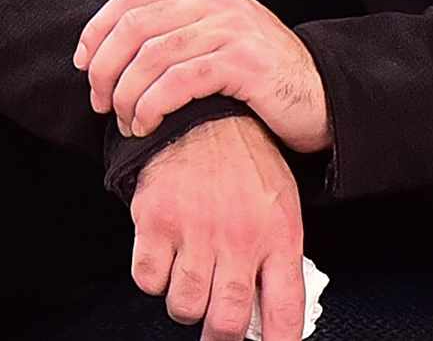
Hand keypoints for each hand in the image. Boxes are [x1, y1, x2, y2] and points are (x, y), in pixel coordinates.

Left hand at [77, 0, 328, 152]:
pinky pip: (178, 81)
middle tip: (99, 102)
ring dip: (126, 93)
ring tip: (126, 120)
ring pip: (151, 55)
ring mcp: (230, 28)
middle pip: (134, 25)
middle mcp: (215, 0)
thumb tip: (110, 53)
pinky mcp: (242, 62)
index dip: (98, 28)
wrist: (322, 97)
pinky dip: (152, 104)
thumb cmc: (261, 78)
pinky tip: (146, 124)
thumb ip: (176, 33)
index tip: (83, 63)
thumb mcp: (216, 39)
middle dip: (105, 67)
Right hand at [130, 116, 305, 340]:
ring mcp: (195, 230)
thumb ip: (277, 254)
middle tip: (214, 321)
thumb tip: (266, 306)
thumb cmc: (244, 159)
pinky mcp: (156, 219)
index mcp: (277, 235)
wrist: (205, 113)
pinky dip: (152, 277)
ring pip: (183, 306)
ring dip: (184, 303)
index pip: (285, 312)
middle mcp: (238, 238)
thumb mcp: (279, 203)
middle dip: (218, 332)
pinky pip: (147, 278)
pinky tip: (164, 256)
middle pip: (226, 322)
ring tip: (189, 278)